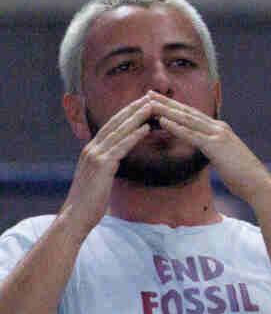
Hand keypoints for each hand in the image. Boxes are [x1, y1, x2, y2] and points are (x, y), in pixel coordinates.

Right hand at [60, 95, 155, 234]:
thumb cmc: (90, 201)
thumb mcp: (99, 177)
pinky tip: (146, 128)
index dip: (126, 112)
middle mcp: (91, 148)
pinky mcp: (101, 166)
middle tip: (150, 96)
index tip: (141, 102)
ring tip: (152, 106)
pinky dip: (133, 136)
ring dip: (137, 117)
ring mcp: (95, 156)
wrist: (75, 217)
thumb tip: (117, 158)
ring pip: (119, 131)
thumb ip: (107, 164)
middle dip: (133, 108)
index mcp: (91, 150)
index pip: (111, 125)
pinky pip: (120, 147)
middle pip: (115, 123)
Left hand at [145, 92, 270, 202]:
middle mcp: (218, 127)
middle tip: (148, 93)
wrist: (258, 183)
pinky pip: (191, 134)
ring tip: (149, 103)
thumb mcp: (226, 158)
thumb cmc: (243, 175)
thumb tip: (207, 151)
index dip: (175, 106)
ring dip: (166, 110)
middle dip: (166, 102)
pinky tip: (162, 121)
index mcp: (220, 129)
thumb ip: (215, 150)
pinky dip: (176, 127)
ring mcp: (217, 135)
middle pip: (187, 112)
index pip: (193, 115)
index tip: (159, 100)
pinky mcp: (215, 146)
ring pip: (187, 119)